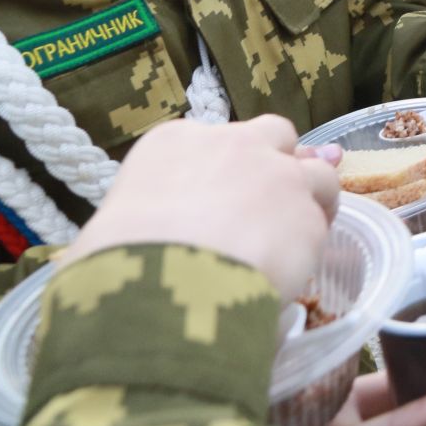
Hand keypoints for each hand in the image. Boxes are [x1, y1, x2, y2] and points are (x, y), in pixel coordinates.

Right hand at [63, 117, 340, 299]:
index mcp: (173, 143)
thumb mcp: (104, 235)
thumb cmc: (112, 266)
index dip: (225, 171)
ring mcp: (278, 174)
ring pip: (316, 171)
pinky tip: (298, 269)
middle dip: (278, 162)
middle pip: (274, 136)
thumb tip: (119, 254)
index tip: (221, 200)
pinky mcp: (309, 213)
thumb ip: (129, 227)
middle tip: (273, 204)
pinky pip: (321, 222)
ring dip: (311, 198)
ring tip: (297, 238)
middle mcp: (233, 144)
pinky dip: (314, 241)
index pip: (212, 143)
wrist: (160, 289)